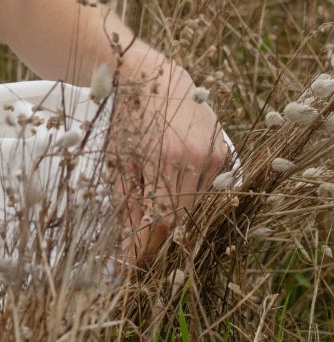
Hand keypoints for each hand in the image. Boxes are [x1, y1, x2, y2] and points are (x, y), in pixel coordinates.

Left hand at [106, 65, 230, 264]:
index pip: (160, 220)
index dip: (144, 247)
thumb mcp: (117, 158)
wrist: (151, 77)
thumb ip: (124, 201)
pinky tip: (171, 186)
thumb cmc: (127, 116)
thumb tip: (125, 242)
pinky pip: (207, 186)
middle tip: (134, 247)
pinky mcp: (224, 150)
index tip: (127, 265)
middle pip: (181, 216)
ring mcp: (215, 154)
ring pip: (196, 204)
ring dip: (173, 212)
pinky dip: (188, 193)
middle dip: (156, 233)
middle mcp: (197, 159)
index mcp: (166, 160)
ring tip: (149, 209)